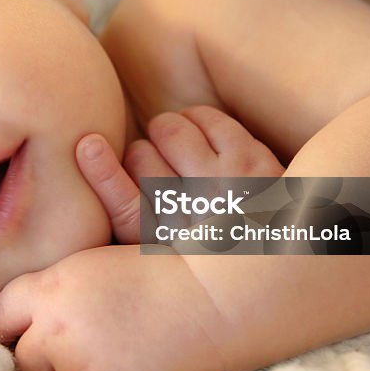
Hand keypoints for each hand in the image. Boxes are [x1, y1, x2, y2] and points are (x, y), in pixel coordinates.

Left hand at [0, 246, 226, 370]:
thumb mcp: (88, 265)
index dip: (2, 323)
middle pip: (20, 356)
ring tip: (91, 354)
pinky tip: (112, 366)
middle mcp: (58, 332)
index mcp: (52, 291)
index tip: (6, 330)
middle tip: (57, 343)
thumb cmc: (151, 273)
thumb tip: (12, 323)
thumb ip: (45, 291)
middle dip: (31, 351)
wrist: (208, 301)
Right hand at [76, 106, 283, 242]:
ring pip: (170, 129)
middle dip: (142, 155)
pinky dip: (197, 120)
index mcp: (165, 248)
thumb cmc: (202, 242)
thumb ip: (118, 201)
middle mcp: (197, 219)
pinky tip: (202, 140)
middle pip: (139, 156)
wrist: (281, 253)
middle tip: (157, 171)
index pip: (124, 204)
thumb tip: (87, 144)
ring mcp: (228, 186)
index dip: (102, 171)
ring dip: (168, 132)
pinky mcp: (253, 161)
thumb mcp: (154, 241)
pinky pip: (205, 117)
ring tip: (179, 153)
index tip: (88, 145)